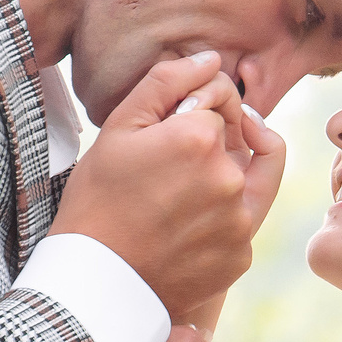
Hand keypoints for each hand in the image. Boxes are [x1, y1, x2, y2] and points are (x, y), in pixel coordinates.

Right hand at [51, 51, 289, 318]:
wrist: (95, 281)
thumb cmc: (96, 200)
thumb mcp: (118, 129)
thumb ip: (167, 83)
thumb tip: (211, 59)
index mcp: (199, 139)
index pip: (220, 100)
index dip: (194, 106)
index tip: (166, 126)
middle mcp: (230, 180)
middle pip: (238, 137)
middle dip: (211, 137)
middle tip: (167, 160)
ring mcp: (240, 222)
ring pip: (245, 179)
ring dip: (220, 176)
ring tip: (174, 193)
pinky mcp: (242, 255)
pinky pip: (243, 220)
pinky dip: (221, 216)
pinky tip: (182, 225)